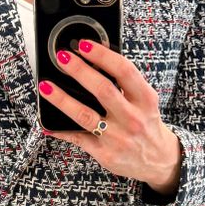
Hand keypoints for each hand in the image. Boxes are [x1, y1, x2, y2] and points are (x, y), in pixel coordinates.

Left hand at [38, 39, 181, 195]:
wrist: (158, 161)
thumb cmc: (146, 125)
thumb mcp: (145, 103)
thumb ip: (126, 85)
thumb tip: (94, 62)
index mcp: (145, 100)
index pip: (124, 71)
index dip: (103, 55)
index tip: (84, 44)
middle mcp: (132, 118)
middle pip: (103, 90)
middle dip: (79, 71)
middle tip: (61, 57)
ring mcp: (117, 138)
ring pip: (85, 115)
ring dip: (62, 100)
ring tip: (46, 86)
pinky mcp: (105, 154)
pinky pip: (78, 138)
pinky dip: (60, 130)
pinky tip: (47, 123)